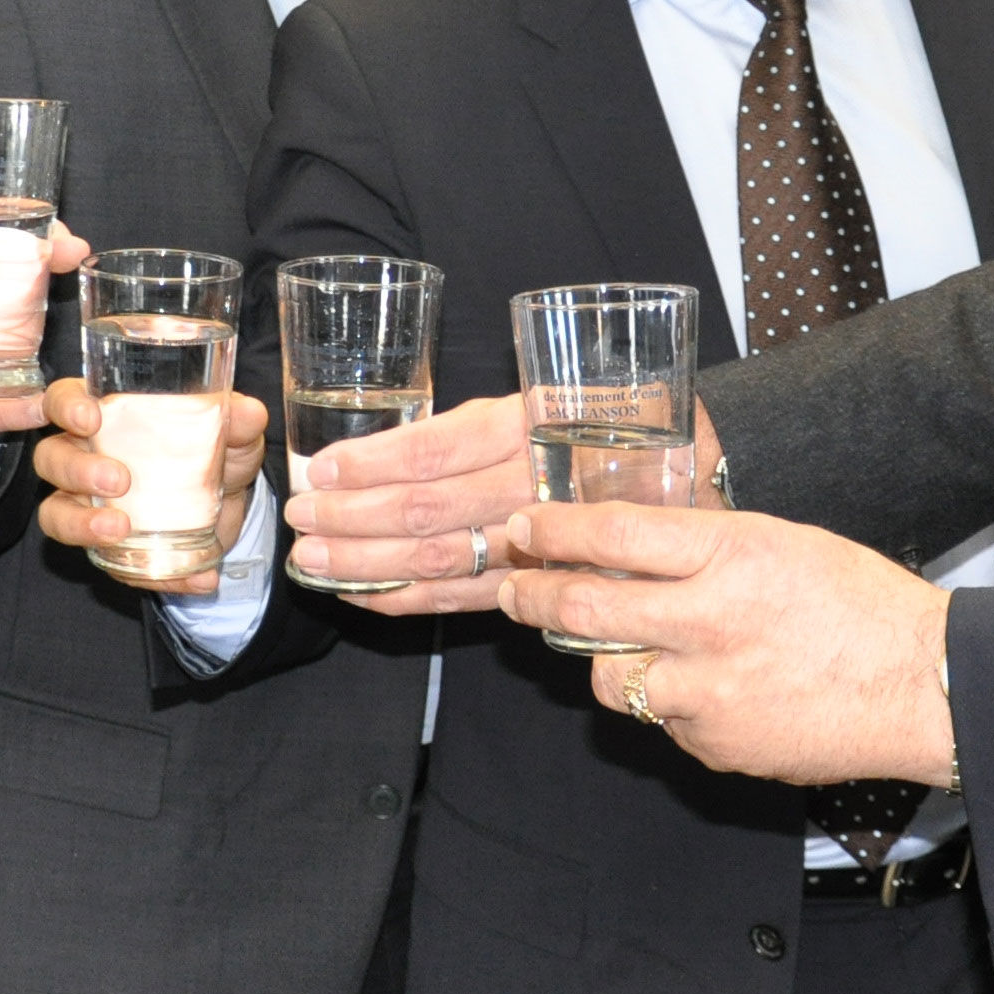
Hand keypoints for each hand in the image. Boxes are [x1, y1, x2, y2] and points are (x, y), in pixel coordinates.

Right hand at [30, 374, 268, 593]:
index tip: (91, 418)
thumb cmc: (214, 452)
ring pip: (56, 513)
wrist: (229, 507)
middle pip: (51, 458)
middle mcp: (85, 457)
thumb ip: (239, 421)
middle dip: (77, 470)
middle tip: (119, 481)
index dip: (65, 406)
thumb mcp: (233, 434)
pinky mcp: (108, 548)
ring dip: (81, 524)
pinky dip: (151, 574)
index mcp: (106, 416)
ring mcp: (88, 505)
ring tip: (119, 530)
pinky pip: (111, 564)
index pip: (62, 400)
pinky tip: (193, 577)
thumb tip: (248, 412)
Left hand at [281, 394, 723, 615]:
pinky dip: (409, 599)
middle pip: (425, 509)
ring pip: (440, 558)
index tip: (317, 469)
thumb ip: (483, 422)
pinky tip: (362, 597)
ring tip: (311, 561)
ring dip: (366, 564)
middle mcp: (532, 486)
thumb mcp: (553, 394)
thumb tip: (379, 448)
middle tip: (296, 521)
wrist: (696, 470)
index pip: (434, 450)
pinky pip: (468, 597)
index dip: (369, 462)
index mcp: (530, 427)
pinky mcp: (543, 580)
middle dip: (350, 519)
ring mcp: (541, 541)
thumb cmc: (610, 418)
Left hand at [497, 504, 955, 784]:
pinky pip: (662, 720)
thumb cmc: (861, 606)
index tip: (523, 529)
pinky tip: (706, 689)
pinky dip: (669, 704)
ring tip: (619, 647)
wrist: (924, 687)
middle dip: (533, 597)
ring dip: (601, 662)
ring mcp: (710, 690)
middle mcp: (711, 620)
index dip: (553, 532)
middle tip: (513, 591)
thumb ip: (704, 546)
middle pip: (584, 609)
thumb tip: (625, 546)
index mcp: (732, 553)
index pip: (612, 535)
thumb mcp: (782, 543)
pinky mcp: (715, 743)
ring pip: (609, 679)